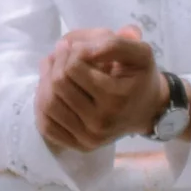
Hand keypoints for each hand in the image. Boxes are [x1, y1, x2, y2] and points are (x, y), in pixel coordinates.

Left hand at [36, 25, 166, 153]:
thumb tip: (82, 49)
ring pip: (48, 105)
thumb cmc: (141, 78)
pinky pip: (47, 126)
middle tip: (61, 52)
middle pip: (58, 85)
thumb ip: (115, 44)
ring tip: (53, 67)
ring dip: (44, 80)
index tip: (79, 46)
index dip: (72, 51)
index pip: (74, 68)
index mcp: (116, 98)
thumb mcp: (140, 53)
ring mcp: (89, 137)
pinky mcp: (80, 146)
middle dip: (56, 62)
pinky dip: (41, 105)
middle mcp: (101, 122)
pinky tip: (50, 90)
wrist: (148, 110)